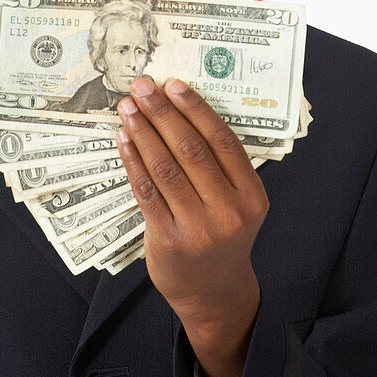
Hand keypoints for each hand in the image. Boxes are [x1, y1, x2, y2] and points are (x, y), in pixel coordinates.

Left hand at [115, 75, 268, 334]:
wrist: (213, 292)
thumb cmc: (222, 235)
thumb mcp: (238, 203)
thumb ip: (220, 166)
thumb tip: (180, 110)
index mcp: (252, 195)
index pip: (223, 141)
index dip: (196, 109)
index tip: (174, 84)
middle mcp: (229, 212)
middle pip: (191, 150)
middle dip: (163, 113)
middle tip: (142, 87)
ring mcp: (199, 228)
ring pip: (166, 168)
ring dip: (144, 132)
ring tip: (128, 108)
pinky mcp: (169, 240)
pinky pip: (147, 192)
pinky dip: (133, 161)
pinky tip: (124, 140)